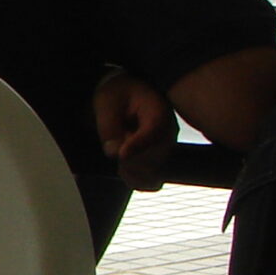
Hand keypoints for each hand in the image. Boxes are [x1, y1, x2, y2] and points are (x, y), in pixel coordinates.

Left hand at [93, 69, 178, 191]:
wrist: (124, 93)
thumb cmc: (116, 95)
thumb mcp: (107, 103)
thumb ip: (109, 126)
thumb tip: (113, 152)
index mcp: (158, 111)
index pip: (153, 134)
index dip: (136, 147)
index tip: (121, 155)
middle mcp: (168, 132)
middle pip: (155, 158)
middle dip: (130, 160)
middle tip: (115, 149)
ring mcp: (166, 148)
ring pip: (154, 173)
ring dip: (131, 172)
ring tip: (119, 159)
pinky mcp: (159, 159)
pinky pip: (153, 181)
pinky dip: (136, 181)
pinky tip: (124, 170)